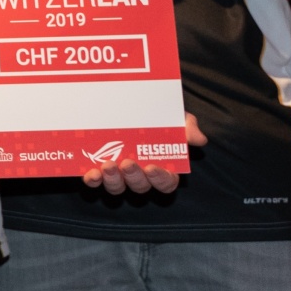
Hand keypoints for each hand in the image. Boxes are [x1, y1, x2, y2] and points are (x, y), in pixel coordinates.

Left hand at [82, 112, 209, 193]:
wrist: (128, 101)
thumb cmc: (156, 114)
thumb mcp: (174, 116)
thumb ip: (187, 127)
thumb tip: (200, 140)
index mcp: (162, 166)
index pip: (167, 183)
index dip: (160, 180)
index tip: (152, 167)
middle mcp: (140, 175)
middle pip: (140, 187)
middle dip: (134, 178)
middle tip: (128, 163)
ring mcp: (118, 174)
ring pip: (117, 188)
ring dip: (113, 181)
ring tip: (107, 165)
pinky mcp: (98, 170)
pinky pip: (95, 182)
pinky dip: (93, 181)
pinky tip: (91, 173)